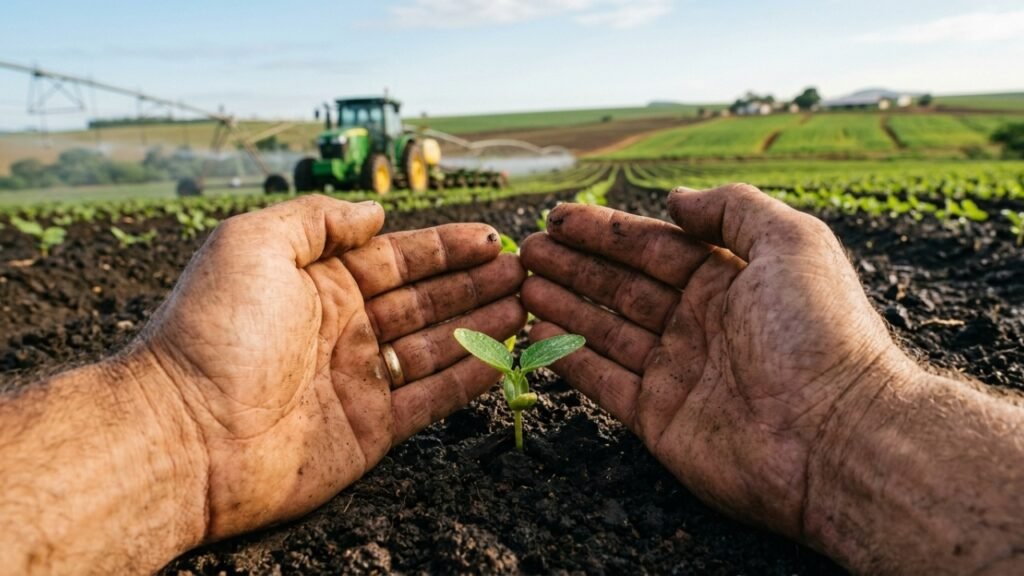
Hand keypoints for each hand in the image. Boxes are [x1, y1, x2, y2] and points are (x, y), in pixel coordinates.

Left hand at [136, 195, 525, 539]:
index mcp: (319, 283)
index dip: (447, 247)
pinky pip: (432, 398)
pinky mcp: (371, 429)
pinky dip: (469, 378)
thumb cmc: (213, 331)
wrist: (184, 433)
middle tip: (522, 271)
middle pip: (426, 300)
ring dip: (483, 325)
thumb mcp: (252, 244)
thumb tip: (372, 213)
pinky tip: (504, 357)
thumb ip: (316, 220)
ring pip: (437, 346)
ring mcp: (359, 379)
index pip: (399, 258)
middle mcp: (344, 328)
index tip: (492, 238)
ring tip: (526, 306)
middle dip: (475, 283)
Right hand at [520, 184, 913, 538]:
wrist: (836, 437)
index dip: (604, 231)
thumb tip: (676, 199)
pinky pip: (604, 381)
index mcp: (729, 280)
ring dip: (564, 305)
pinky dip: (571, 358)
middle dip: (574, 265)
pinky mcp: (659, 418)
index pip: (653, 247)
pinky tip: (539, 333)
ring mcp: (678, 371)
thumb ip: (732, 208)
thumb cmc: (819, 332)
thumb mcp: (790, 241)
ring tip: (521, 285)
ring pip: (607, 329)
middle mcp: (700, 323)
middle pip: (622, 286)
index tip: (558, 217)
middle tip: (526, 250)